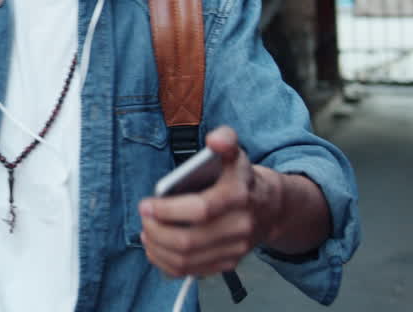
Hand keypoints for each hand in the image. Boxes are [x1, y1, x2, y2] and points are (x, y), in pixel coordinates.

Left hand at [137, 126, 283, 277]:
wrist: (268, 207)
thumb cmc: (239, 178)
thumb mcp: (235, 153)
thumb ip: (225, 139)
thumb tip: (215, 140)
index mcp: (238, 196)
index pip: (200, 210)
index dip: (168, 210)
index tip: (147, 204)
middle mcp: (239, 227)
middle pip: (189, 241)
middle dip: (157, 232)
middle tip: (144, 218)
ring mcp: (234, 249)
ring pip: (187, 261)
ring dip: (158, 249)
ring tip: (147, 233)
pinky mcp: (228, 263)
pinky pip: (191, 272)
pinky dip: (167, 264)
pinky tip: (157, 248)